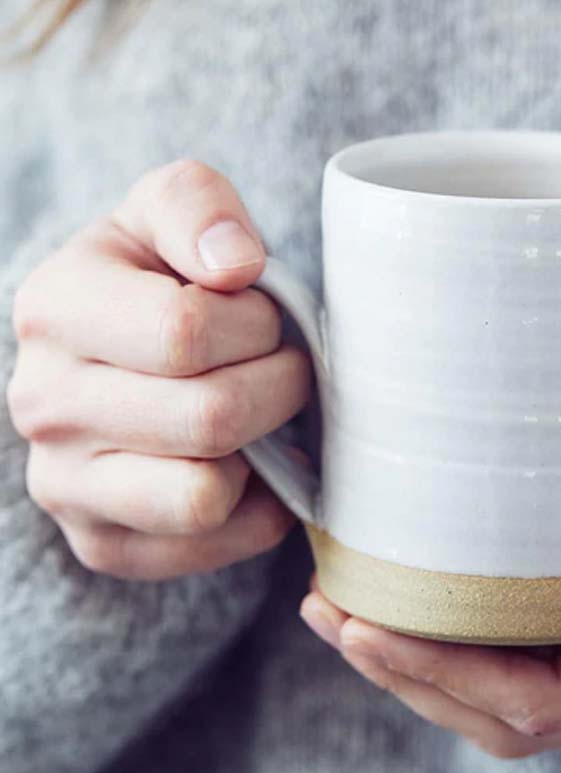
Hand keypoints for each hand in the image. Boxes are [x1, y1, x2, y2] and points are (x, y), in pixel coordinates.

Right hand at [7, 160, 310, 579]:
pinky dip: (258, 511)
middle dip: (278, 388)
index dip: (257, 327)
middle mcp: (42, 404)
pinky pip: (213, 543)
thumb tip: (234, 265)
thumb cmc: (158, 282)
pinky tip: (251, 467)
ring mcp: (64, 486)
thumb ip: (198, 206)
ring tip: (265, 418)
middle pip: (209, 417)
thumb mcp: (170, 213)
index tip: (263, 319)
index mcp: (54, 308)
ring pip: (204, 496)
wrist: (122, 361)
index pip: (186, 333)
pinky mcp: (103, 545)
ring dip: (266, 454)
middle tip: (285, 369)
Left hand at [302, 340, 560, 757]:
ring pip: (516, 660)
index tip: (361, 628)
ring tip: (352, 593)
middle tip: (330, 612)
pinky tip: (432, 554)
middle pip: (510, 701)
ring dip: (431, 641)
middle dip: (413, 671)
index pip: (543, 704)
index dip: (443, 679)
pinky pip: (539, 602)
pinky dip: (473, 597)